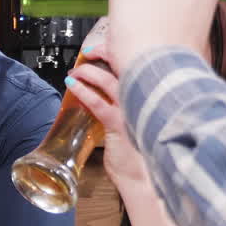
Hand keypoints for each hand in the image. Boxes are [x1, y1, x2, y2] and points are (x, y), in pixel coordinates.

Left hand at [64, 44, 149, 190]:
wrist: (143, 177)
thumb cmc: (139, 153)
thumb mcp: (138, 125)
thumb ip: (129, 107)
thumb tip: (112, 94)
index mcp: (152, 96)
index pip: (137, 66)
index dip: (119, 53)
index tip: (105, 48)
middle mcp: (146, 99)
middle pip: (125, 66)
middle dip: (104, 55)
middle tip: (87, 54)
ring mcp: (133, 110)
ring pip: (109, 81)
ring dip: (89, 73)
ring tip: (76, 71)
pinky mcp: (119, 124)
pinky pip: (98, 103)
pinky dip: (83, 91)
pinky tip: (72, 85)